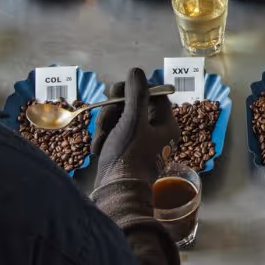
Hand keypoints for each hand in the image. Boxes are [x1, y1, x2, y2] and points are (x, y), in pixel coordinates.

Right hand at [92, 69, 178, 187]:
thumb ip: (136, 94)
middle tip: (105, 116)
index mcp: (165, 123)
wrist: (117, 193)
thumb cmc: (129, 157)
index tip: (117, 91)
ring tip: (101, 138)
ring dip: (106, 124)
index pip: (153, 94)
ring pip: (121, 118)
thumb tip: (136, 72)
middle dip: (114, 109)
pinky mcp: (127, 151)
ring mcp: (141, 142)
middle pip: (133, 105)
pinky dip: (104, 137)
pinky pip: (115, 133)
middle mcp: (156, 132)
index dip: (134, 89)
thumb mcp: (133, 121)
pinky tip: (98, 147)